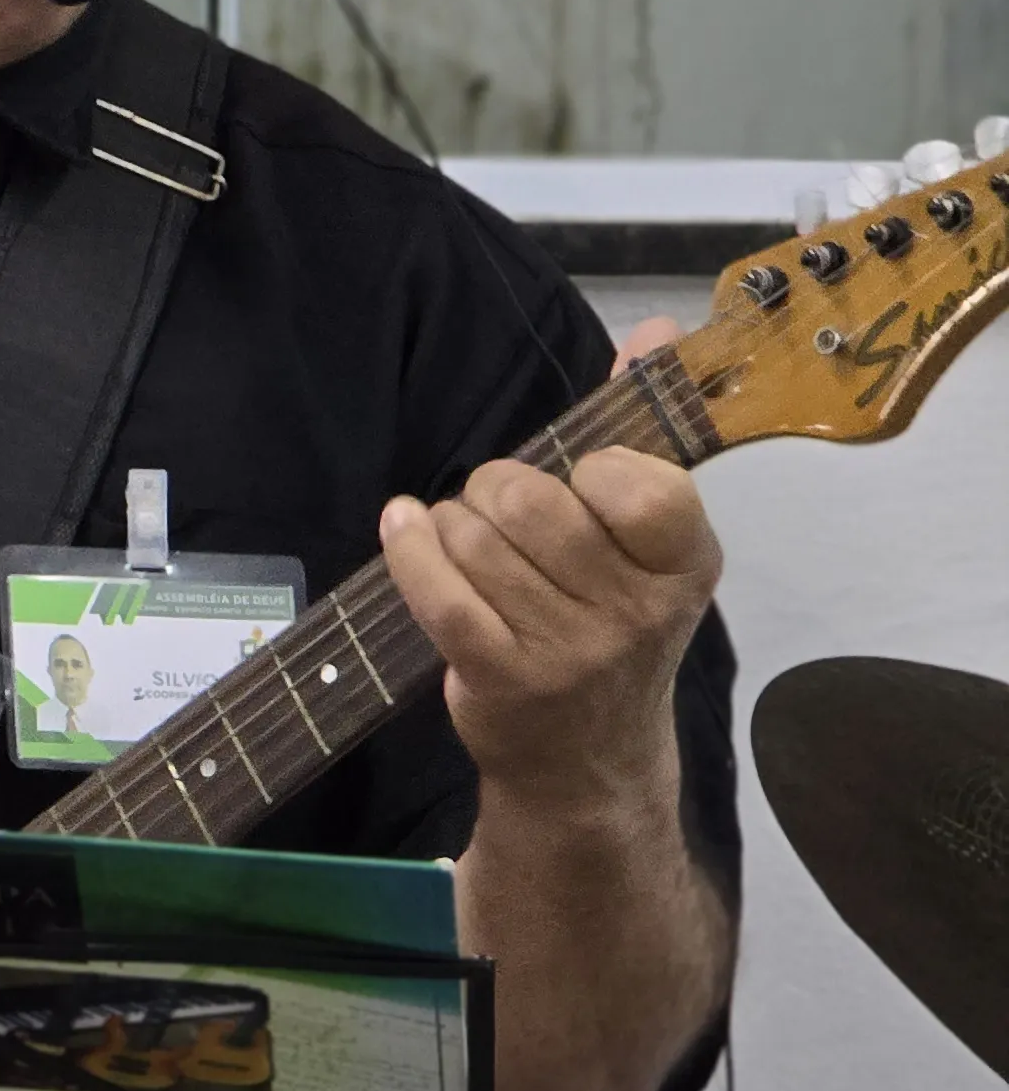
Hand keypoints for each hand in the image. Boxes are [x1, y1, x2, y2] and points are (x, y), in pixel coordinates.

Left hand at [377, 323, 720, 814]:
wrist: (588, 760)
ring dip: (452, 527)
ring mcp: (571, 649)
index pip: (631, 479)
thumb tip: (654, 330)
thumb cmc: (607, 622)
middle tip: (503, 520)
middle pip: (526, 498)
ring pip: (472, 536)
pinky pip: (435, 587)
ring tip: (470, 551)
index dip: (587, 471)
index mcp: (686, 563)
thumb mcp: (646, 539)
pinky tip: (405, 530)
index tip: (580, 488)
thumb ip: (642, 427)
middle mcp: (638, 610)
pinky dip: (407, 546)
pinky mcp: (503, 676)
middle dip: (496, 492)